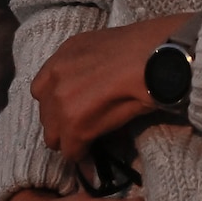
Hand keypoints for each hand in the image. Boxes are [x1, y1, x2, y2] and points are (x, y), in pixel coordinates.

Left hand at [33, 14, 194, 166]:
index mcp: (64, 54)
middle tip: (86, 124)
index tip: (75, 106)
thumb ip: (89, 66)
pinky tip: (95, 150)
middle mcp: (56, 77)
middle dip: (63, 122)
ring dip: (71, 138)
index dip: (59, 101)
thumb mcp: (107, 46)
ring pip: (54, 136)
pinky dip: (83, 154)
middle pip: (46, 115)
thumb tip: (93, 90)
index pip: (42, 88)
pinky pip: (71, 151)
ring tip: (91, 138)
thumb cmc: (147, 47)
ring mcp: (61, 103)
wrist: (159, 59)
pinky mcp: (74, 126)